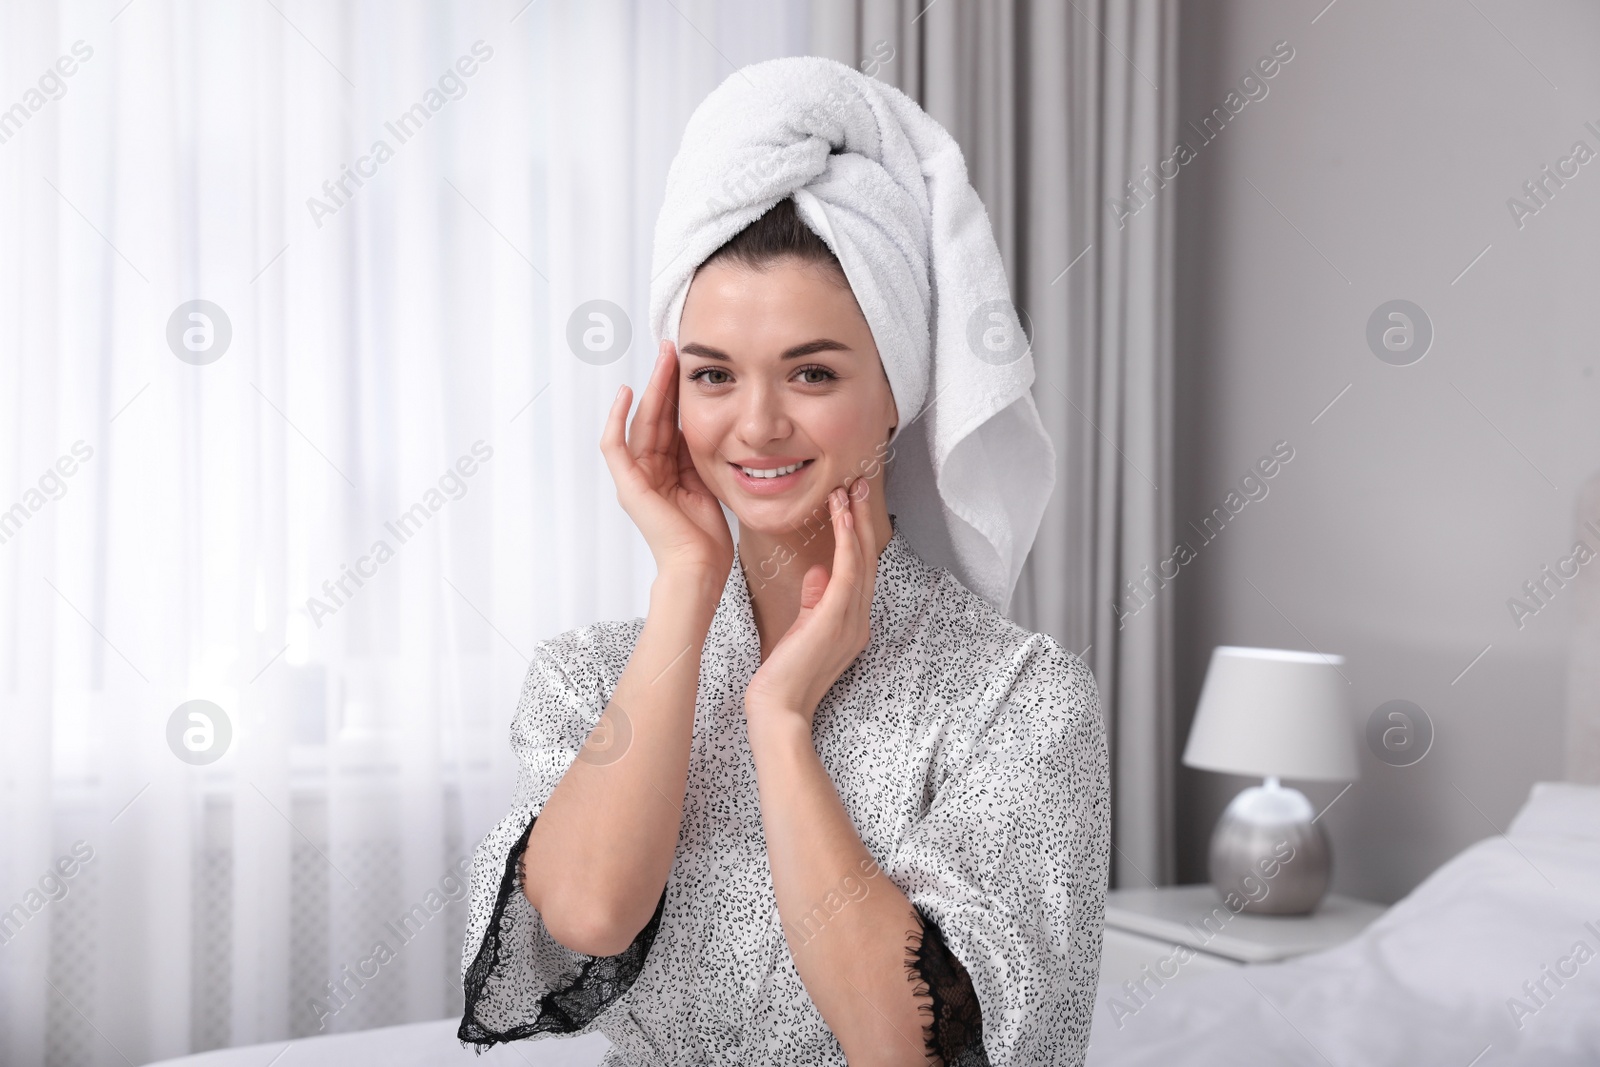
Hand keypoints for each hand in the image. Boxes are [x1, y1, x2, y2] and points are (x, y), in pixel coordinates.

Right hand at [601, 340, 734, 581]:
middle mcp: (647, 472)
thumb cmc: (708, 538)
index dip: (677, 394)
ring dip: (649, 389)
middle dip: (663, 382)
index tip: (688, 366)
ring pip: (638, 423)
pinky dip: (617, 419)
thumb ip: (701, 455)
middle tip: (672, 348)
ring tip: (661, 359)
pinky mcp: (628, 485)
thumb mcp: (710, 483)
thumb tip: (713, 424)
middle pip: (653, 417)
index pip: (670, 423)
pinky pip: (614, 446)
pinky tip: (628, 393)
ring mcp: (635, 478)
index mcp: (667, 472)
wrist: (700, 568)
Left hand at [744, 477, 880, 741]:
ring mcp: (852, 620)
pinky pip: (847, 570)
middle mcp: (859, 619)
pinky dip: (846, 539)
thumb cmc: (783, 676)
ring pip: (861, 558)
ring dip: (856, 519)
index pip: (859, 569)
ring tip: (850, 486)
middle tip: (858, 481)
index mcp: (852, 622)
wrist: (778, 710)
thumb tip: (819, 571)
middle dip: (863, 517)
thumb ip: (814, 600)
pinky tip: (841, 514)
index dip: (857, 533)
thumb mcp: (802, 629)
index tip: (849, 501)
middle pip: (868, 558)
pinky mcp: (836, 618)